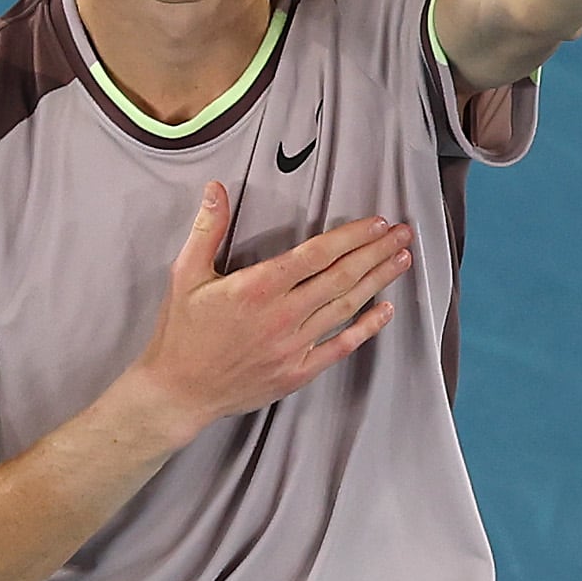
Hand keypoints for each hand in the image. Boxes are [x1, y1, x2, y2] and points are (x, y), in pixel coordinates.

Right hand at [125, 185, 410, 432]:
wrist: (178, 392)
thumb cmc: (181, 333)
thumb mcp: (185, 275)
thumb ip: (207, 230)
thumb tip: (217, 188)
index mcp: (258, 287)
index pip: (317, 254)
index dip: (352, 236)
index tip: (377, 223)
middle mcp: (282, 315)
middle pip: (341, 277)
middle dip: (376, 252)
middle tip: (403, 234)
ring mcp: (293, 346)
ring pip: (346, 307)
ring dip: (378, 281)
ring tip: (402, 260)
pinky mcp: (297, 372)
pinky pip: (340, 347)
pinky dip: (366, 327)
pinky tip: (385, 310)